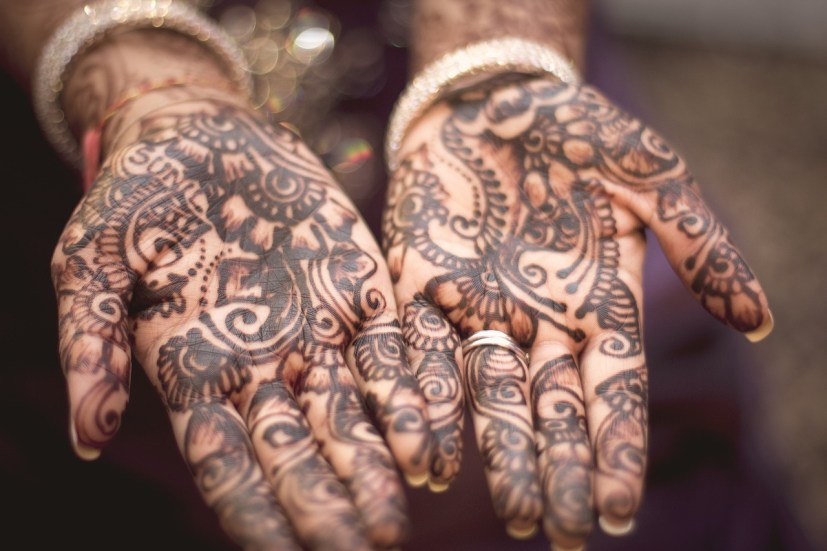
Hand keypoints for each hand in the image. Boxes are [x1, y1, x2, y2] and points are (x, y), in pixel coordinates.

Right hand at [52, 97, 431, 549]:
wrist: (202, 137)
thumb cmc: (136, 199)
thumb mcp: (93, 262)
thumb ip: (91, 343)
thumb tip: (88, 437)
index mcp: (195, 374)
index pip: (226, 461)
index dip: (254, 510)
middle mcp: (264, 368)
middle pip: (298, 448)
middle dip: (327, 499)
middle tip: (363, 547)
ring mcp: (317, 334)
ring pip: (352, 412)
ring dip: (376, 461)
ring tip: (399, 515)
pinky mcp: (360, 293)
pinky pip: (392, 351)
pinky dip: (411, 392)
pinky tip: (433, 436)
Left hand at [383, 75, 771, 547]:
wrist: (490, 98)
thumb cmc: (576, 129)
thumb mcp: (650, 173)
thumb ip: (698, 241)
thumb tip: (758, 321)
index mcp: (597, 302)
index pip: (613, 390)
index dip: (616, 449)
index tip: (615, 512)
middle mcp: (538, 319)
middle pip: (551, 408)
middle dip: (557, 469)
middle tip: (557, 533)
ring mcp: (478, 308)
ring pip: (488, 395)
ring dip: (497, 453)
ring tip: (508, 511)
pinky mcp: (420, 286)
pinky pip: (420, 352)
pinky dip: (424, 400)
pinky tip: (426, 452)